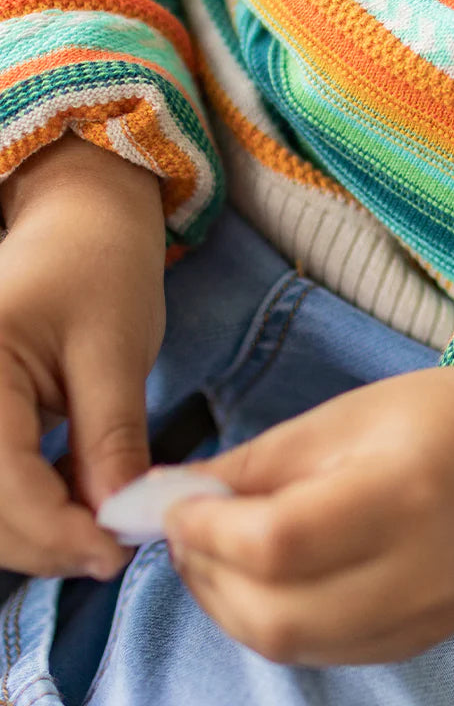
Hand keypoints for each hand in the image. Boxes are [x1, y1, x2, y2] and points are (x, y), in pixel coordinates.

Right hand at [0, 133, 165, 577]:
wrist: (80, 223)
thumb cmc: (102, 269)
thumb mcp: (117, 353)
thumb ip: (111, 440)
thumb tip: (115, 520)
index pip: (2, 486)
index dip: (57, 533)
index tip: (116, 553)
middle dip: (44, 539)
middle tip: (113, 546)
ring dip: (31, 528)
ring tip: (98, 515)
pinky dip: (22, 503)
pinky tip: (71, 490)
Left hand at [165, 359, 453, 665]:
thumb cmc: (449, 415)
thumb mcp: (354, 412)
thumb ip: (263, 459)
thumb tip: (173, 493)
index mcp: (402, 493)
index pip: (276, 541)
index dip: (206, 528)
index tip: (173, 503)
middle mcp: (416, 570)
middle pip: (273, 612)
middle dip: (205, 574)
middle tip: (186, 530)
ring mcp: (422, 617)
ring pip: (291, 645)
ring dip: (230, 606)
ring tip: (218, 555)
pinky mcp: (421, 640)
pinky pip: (325, 652)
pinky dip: (278, 622)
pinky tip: (269, 581)